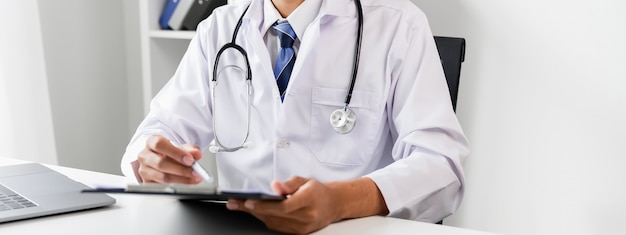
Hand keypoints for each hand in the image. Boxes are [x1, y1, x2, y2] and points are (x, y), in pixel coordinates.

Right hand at [136, 135, 203, 183]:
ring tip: (194, 178)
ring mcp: (144, 170)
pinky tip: (187, 181)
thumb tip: (197, 154)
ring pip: (163, 177)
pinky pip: (163, 186)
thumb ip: (190, 149)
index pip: (160, 145)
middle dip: (181, 169)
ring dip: (182, 179)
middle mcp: (145, 156)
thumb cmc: (171, 151)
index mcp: (152, 142)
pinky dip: (178, 184)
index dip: (175, 153)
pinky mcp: (147, 182)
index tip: (190, 159)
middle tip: (195, 171)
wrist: (164, 158)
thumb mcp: (181, 147)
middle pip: (161, 163)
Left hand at [226, 177, 340, 233]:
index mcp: (309, 199)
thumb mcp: (305, 180)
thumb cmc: (317, 191)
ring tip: (241, 205)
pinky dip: (265, 219)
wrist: (332, 205)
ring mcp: (302, 227)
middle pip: (274, 215)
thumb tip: (275, 186)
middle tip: (236, 203)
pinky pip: (276, 227)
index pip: (284, 206)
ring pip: (273, 222)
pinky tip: (257, 211)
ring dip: (256, 214)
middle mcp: (306, 216)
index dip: (264, 205)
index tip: (249, 201)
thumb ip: (289, 183)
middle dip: (252, 208)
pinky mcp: (297, 233)